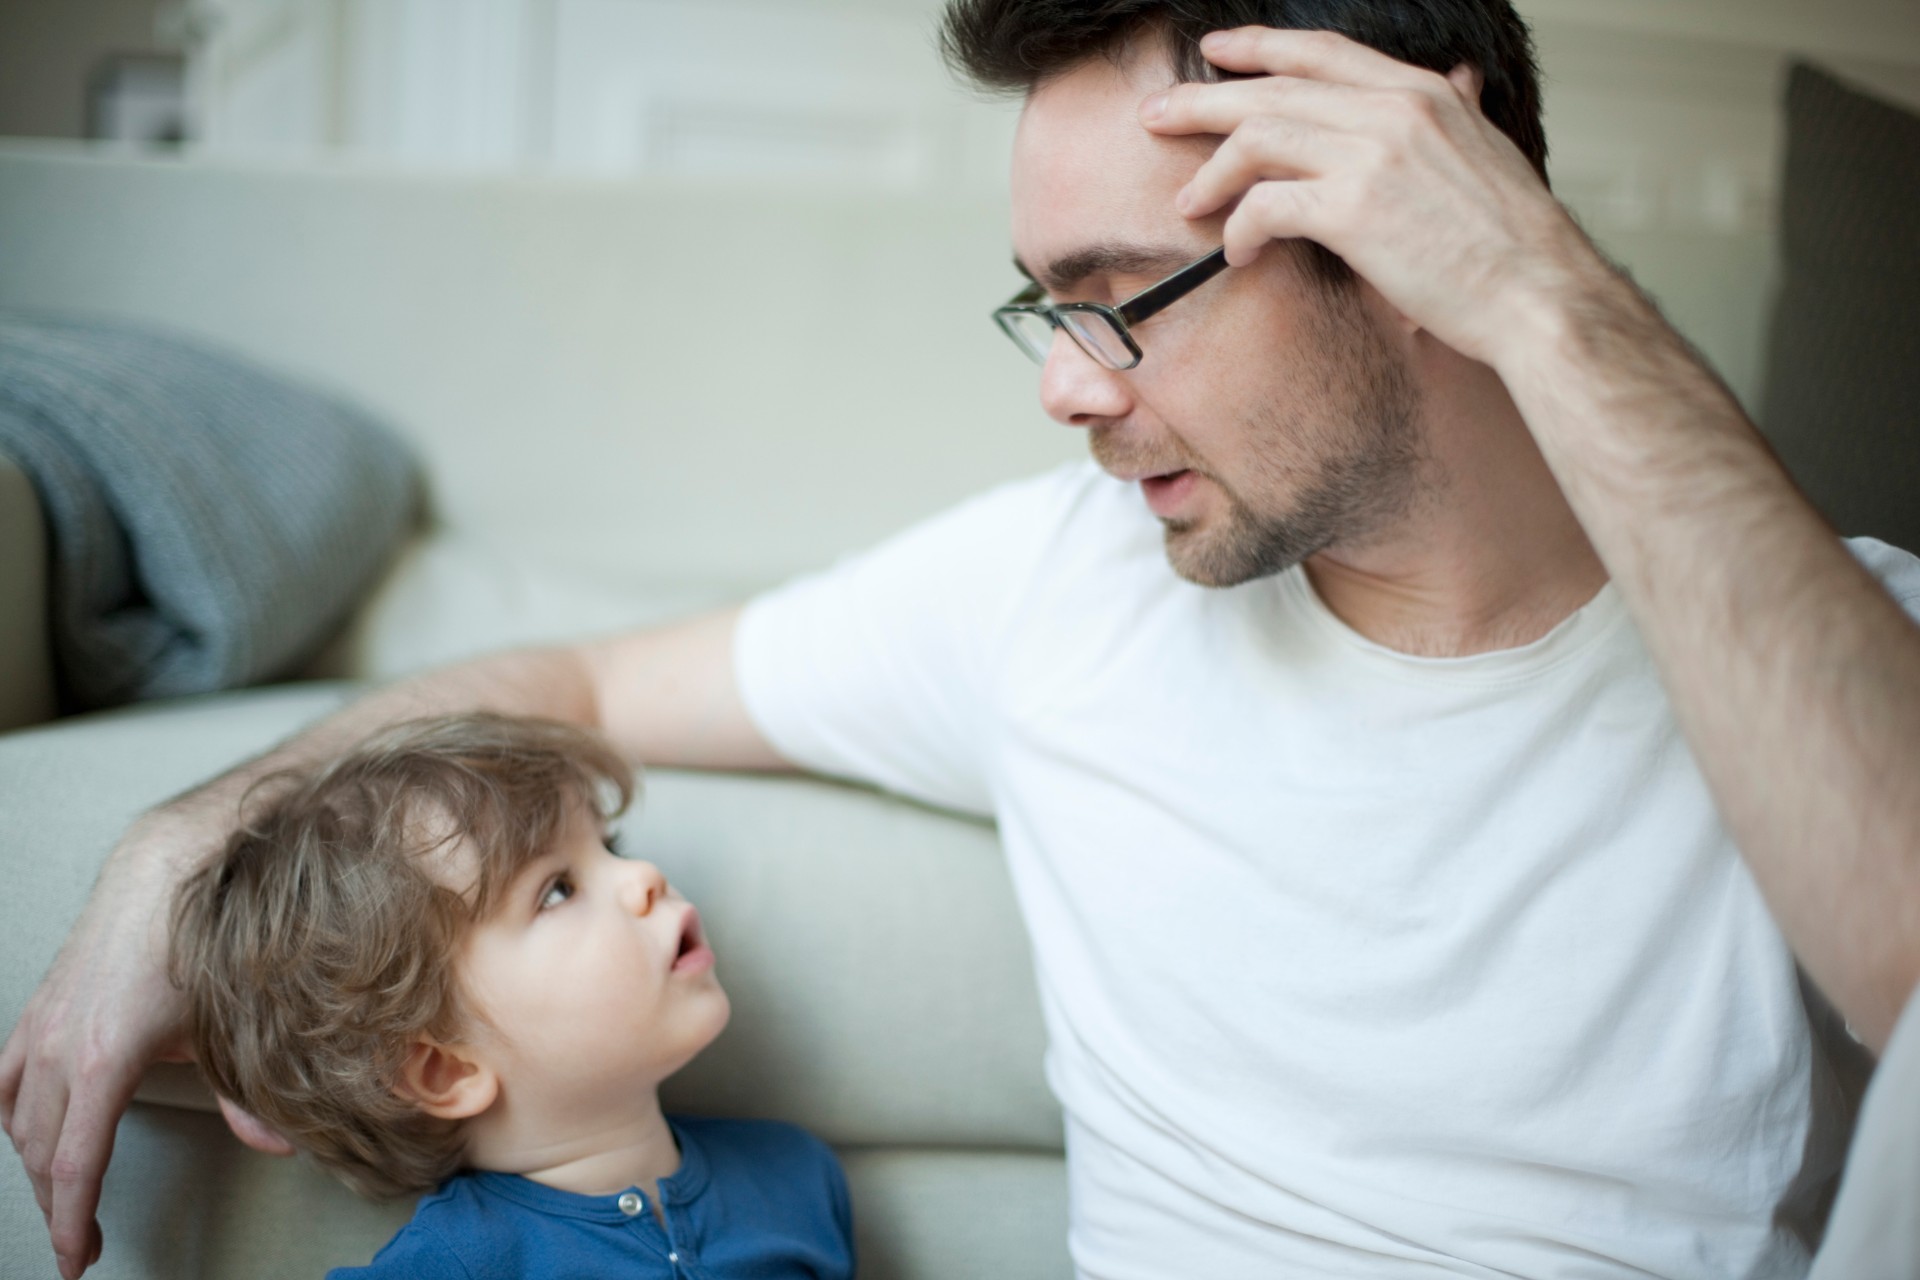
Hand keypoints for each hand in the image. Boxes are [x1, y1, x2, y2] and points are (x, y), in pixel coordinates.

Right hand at [0, 815, 291, 1278]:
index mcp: (101, 1064)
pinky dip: (13, 1115)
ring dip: (37, 1165)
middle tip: (79, 1242)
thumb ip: (250, 1095)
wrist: (165, 871)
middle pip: (42, 1153)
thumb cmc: (199, 943)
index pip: (74, 1167)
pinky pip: (5, 1079)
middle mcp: (58, 1050)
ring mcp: (40, 1027)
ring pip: (20, 1121)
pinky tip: (24, 1132)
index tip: (77, 1259)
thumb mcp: (230, 1028)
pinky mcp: (38, 1009)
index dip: (73, 1222)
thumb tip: (282, 1143)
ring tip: (63, 1197)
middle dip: (59, 1205)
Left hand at [1139, 27, 1616, 369]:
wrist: (1540, 295)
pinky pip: (1266, 205)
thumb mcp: (1487, 154)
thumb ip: (1457, 118)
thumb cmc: (1512, 245)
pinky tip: (1235, 251)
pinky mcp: (1353, 208)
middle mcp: (1395, 110)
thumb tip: (1460, 88)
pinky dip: (1239, 228)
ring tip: (1186, 202)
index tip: (1216, 53)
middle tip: (1155, 116)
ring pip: (1258, 139)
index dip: (1261, 48)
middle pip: (1273, 88)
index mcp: (1424, 93)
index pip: (1323, 53)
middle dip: (1203, 101)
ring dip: (1212, 173)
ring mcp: (1372, 154)